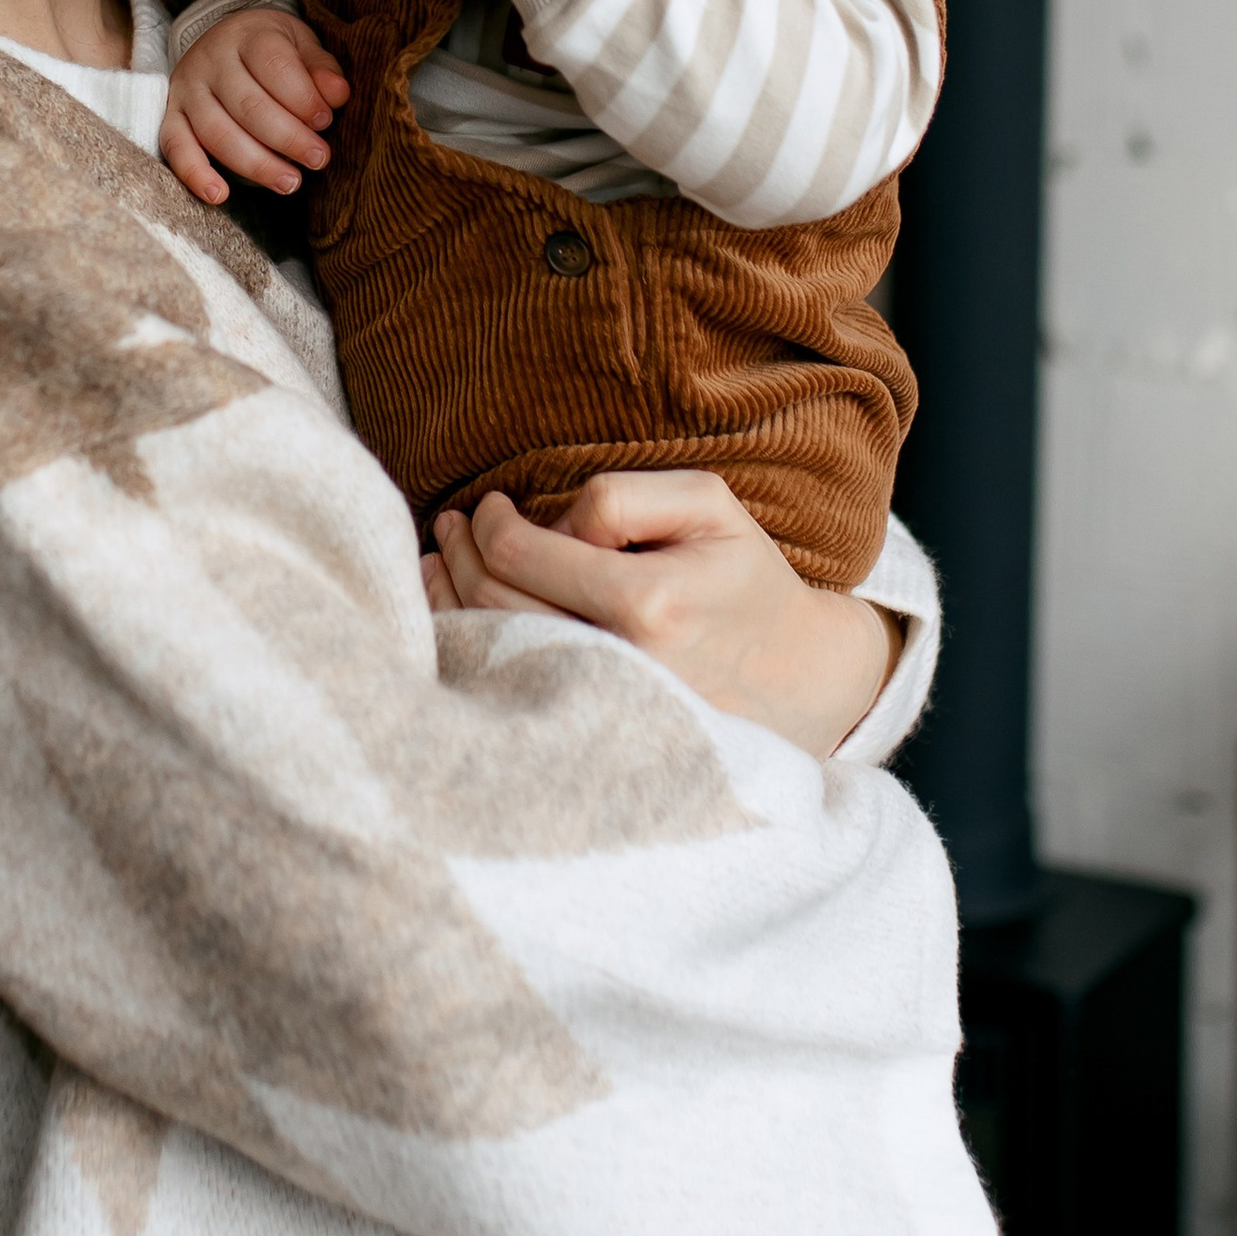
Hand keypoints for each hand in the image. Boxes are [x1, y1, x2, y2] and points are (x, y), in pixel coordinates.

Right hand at [161, 7, 348, 204]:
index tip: (325, 121)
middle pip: (248, 105)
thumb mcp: (301, 44)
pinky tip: (219, 196)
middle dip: (287, 138)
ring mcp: (187, 88)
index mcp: (248, 35)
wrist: (225, 40)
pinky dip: (194, 174)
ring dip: (255, 164)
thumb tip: (338, 94)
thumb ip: (320, 68)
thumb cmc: (272, 50)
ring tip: (290, 183)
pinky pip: (175, 146)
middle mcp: (211, 59)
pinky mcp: (172, 114)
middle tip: (318, 159)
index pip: (274, 66)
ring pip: (216, 132)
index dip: (303, 98)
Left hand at [420, 469, 899, 759]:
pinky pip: (507, 691)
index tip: (488, 507)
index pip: (520, 555)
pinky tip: (456, 616)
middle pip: (493, 602)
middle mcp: (618, 664)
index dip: (488, 524)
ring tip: (439, 562)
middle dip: (459, 553)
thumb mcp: (709, 505)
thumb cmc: (744, 579)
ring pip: (489, 651)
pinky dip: (470, 648)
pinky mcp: (591, 739)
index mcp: (647, 602)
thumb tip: (552, 529)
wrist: (797, 679)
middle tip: (450, 526)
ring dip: (450, 598)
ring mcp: (600, 710)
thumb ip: (624, 497)